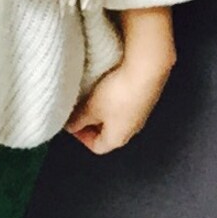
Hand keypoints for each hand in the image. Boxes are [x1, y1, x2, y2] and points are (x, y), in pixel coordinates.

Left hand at [64, 7, 176, 154]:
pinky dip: (115, 97)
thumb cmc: (118, 93)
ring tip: (93, 94)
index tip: (72, 123)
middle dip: (92, 121)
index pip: (97, 147)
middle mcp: (132, 130)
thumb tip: (70, 126)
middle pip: (107, 132)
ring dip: (103, 108)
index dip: (81, 137)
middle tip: (80, 107)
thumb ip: (78, 119)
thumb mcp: (90, 108)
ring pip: (117, 116)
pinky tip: (109, 84)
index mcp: (117, 139)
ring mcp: (141, 114)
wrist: (146, 71)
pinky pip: (127, 103)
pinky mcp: (146, 97)